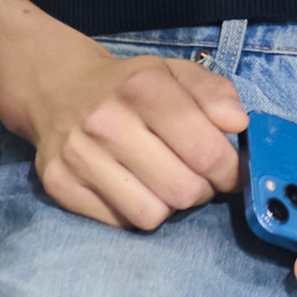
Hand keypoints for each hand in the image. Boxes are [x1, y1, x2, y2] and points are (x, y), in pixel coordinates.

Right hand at [15, 35, 246, 229]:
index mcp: (142, 87)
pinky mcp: (60, 185)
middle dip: (202, 190)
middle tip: (197, 176)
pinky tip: (132, 186)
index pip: (205, 151)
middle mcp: (106, 122)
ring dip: (168, 205)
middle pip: (183, 190)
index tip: (230, 172)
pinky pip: (119, 224)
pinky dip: (135, 211)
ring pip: (152, 216)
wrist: (59, 88)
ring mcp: (79, 156)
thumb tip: (237, 124)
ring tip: (163, 181)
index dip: (229, 170)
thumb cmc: (128, 85)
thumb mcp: (174, 73)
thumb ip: (214, 93)